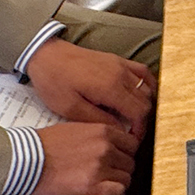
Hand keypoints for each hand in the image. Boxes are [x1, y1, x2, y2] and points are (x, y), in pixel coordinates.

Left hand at [25, 38, 155, 134]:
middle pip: (146, 100)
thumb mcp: (70, 108)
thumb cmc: (54, 82)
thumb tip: (120, 130)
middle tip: (132, 132)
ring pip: (147, 87)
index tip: (133, 139)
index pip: (139, 111)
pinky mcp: (117, 59)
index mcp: (110, 88)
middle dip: (143, 119)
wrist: (46, 55)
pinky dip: (147, 84)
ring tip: (134, 117)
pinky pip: (142, 71)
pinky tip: (143, 94)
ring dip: (144, 103)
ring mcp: (121, 64)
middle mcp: (120, 74)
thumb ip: (98, 120)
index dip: (140, 129)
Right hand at [30, 121, 138, 194]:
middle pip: (130, 161)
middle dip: (122, 168)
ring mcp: (101, 168)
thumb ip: (97, 135)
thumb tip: (112, 143)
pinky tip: (104, 192)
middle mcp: (106, 148)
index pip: (131, 143)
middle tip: (111, 173)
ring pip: (126, 177)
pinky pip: (119, 191)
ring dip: (118, 181)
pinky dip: (114, 193)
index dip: (126, 152)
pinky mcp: (93, 187)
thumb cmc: (45, 144)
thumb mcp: (76, 128)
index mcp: (102, 131)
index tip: (120, 157)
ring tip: (105, 183)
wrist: (27, 160)